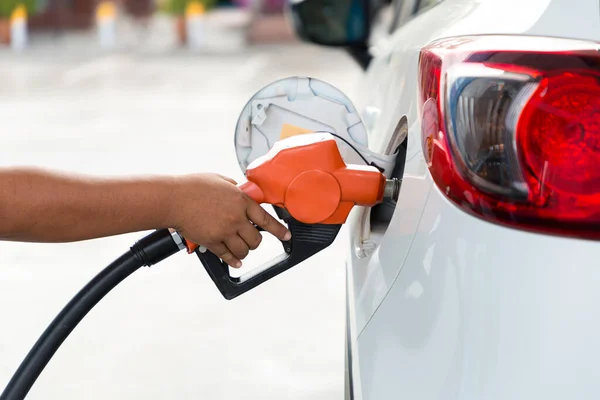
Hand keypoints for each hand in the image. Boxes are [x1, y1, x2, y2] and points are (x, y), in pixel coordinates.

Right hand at [171, 173, 290, 267]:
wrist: (173, 199)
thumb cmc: (193, 186)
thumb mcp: (220, 180)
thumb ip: (235, 189)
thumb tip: (241, 193)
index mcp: (241, 201)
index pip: (267, 219)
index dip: (280, 230)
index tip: (286, 236)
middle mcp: (236, 218)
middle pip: (257, 239)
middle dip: (256, 241)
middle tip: (252, 238)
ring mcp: (224, 232)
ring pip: (244, 250)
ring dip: (244, 251)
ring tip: (240, 247)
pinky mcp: (211, 242)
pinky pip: (227, 256)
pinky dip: (233, 260)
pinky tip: (235, 260)